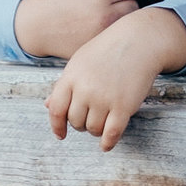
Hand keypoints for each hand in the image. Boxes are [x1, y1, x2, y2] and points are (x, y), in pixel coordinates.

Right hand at [13, 0, 146, 59]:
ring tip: (112, 18)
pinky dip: (112, 36)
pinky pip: (114, 40)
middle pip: (135, 7)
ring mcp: (101, 34)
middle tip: (121, 3)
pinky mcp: (97, 48)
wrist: (35, 26)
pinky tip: (102, 32)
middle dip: (130, 3)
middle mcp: (104, 14)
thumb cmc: (56, 0)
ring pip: (127, 26)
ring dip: (124, 21)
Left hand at [47, 7, 185, 149]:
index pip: (56, 109)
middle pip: (75, 121)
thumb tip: (48, 105)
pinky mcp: (123, 106)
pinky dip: (108, 143)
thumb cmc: (107, 50)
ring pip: (93, 129)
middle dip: (81, 125)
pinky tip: (107, 145)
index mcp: (71, 77)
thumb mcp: (79, 63)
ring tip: (102, 123)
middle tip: (90, 119)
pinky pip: (111, 133)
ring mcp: (104, 98)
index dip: (57, 126)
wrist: (138, 41)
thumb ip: (64, 85)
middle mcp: (85, 89)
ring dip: (96, 131)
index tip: (61, 134)